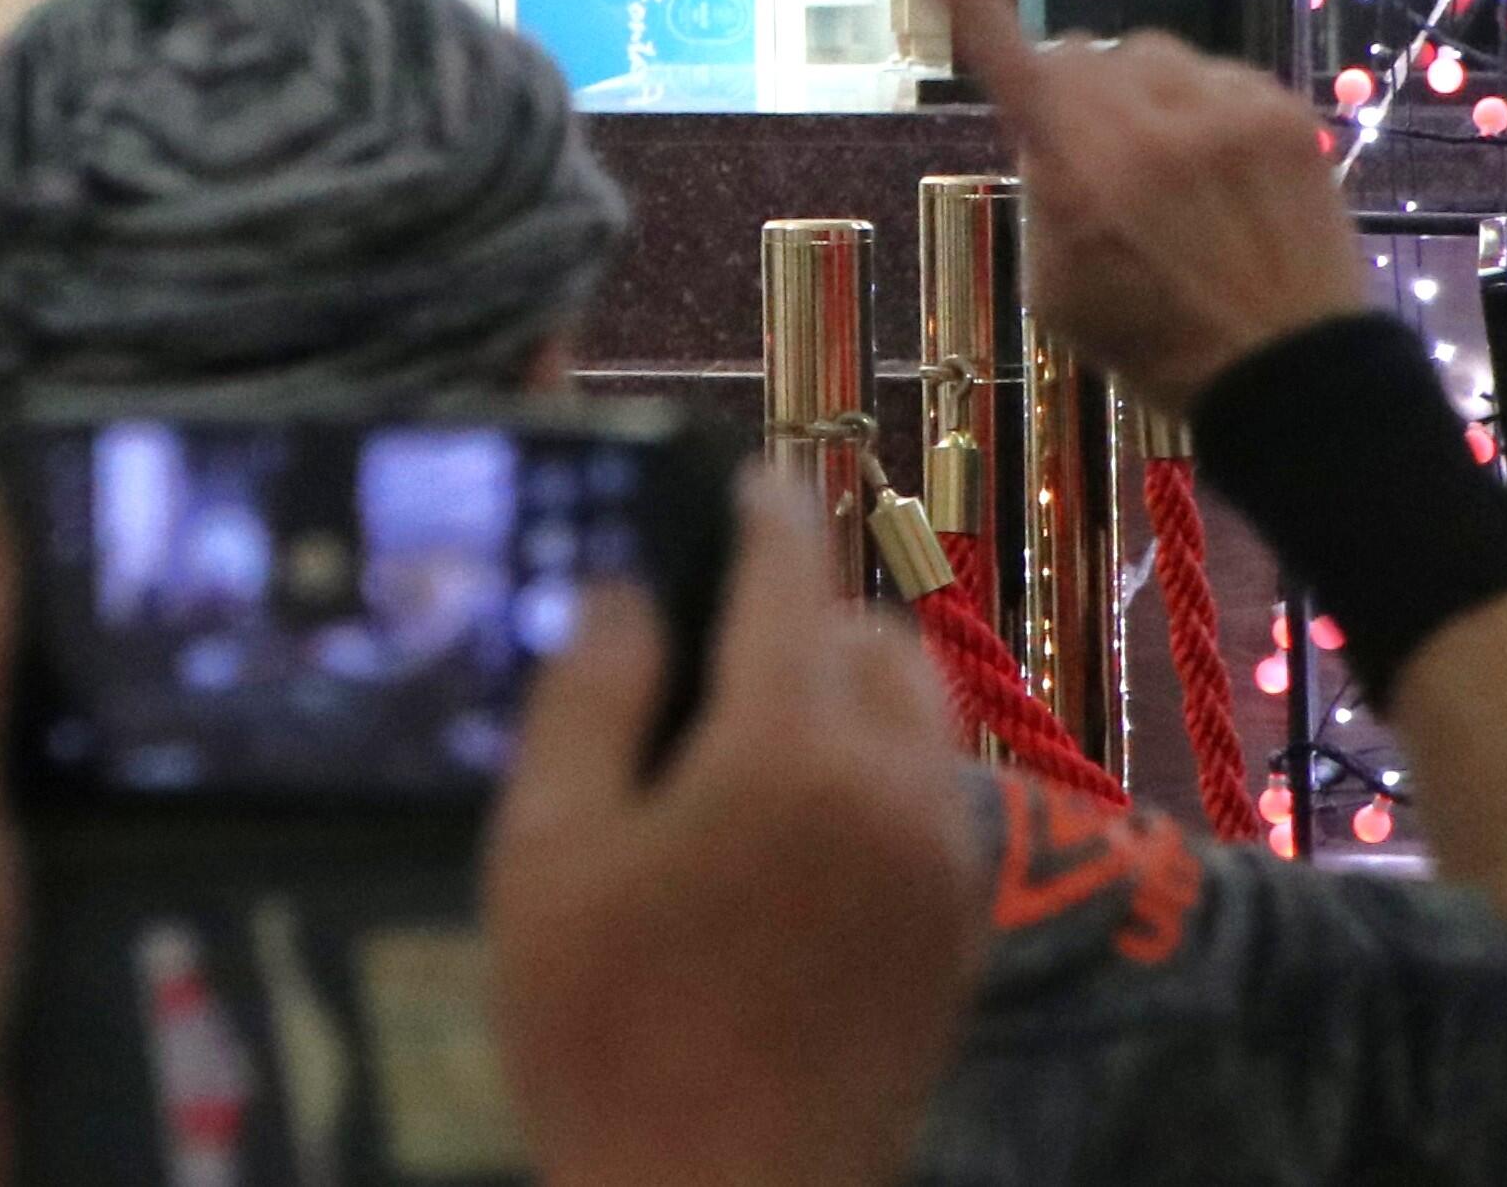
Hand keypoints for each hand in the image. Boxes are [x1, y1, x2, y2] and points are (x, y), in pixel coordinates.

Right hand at [489, 460, 988, 1186]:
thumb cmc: (605, 1033)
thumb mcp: (545, 852)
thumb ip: (590, 700)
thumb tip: (628, 594)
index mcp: (786, 750)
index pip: (789, 577)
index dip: (763, 510)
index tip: (744, 473)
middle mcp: (893, 790)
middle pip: (877, 641)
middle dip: (810, 610)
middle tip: (722, 629)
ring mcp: (944, 871)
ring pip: (922, 722)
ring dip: (854, 692)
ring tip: (758, 729)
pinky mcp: (960, 940)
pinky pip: (937, 805)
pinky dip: (882, 774)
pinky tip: (797, 829)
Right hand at [924, 0, 1370, 411]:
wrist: (1292, 367)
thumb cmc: (1156, 338)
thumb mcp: (1056, 286)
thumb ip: (1041, 191)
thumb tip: (1045, 127)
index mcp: (1078, 175)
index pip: (1010, 63)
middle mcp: (1146, 128)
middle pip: (1080, 54)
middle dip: (1074, 90)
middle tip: (1099, 154)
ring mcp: (1221, 110)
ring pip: (1148, 53)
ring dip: (1141, 90)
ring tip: (1171, 161)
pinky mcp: (1278, 109)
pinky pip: (1214, 72)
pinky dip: (1204, 107)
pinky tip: (1222, 167)